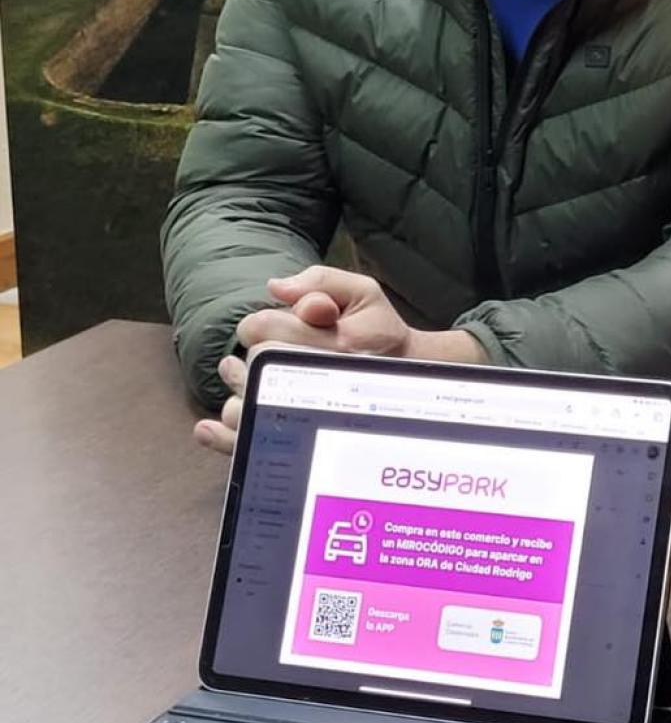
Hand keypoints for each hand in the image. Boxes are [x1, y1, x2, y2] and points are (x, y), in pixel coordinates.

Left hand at [194, 268, 485, 453]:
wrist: (411, 383)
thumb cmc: (381, 334)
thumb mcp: (364, 293)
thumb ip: (321, 281)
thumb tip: (275, 289)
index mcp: (333, 344)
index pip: (263, 328)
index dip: (264, 323)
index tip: (287, 327)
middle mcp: (317, 382)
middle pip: (250, 364)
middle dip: (251, 355)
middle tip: (269, 355)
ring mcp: (304, 415)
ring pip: (246, 405)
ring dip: (239, 391)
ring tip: (248, 383)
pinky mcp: (296, 438)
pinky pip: (250, 442)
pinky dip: (222, 436)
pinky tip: (206, 428)